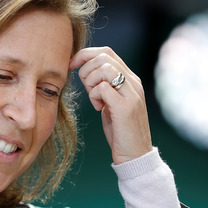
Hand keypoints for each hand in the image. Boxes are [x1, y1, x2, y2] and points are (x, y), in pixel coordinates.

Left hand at [69, 46, 152, 164]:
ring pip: (104, 69)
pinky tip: (99, 108)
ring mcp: (131, 93)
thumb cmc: (120, 130)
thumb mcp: (111, 103)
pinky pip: (102, 88)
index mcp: (130, 79)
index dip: (85, 54)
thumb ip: (104, 86)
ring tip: (95, 99)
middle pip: (104, 56)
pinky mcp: (125, 107)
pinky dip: (94, 96)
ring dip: (90, 83)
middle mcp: (134, 82)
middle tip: (87, 90)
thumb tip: (85, 72)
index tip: (72, 65)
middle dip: (86, 70)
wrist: (135, 154)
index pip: (107, 52)